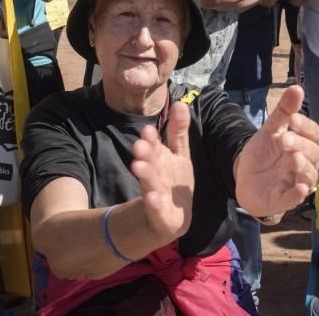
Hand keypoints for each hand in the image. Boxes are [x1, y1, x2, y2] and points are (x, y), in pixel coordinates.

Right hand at [129, 101, 194, 239]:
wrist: (172, 215)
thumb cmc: (173, 178)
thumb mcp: (178, 153)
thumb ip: (178, 130)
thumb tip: (180, 103)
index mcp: (159, 158)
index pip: (154, 146)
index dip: (152, 139)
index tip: (148, 130)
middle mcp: (155, 174)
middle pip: (149, 162)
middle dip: (145, 154)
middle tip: (139, 145)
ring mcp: (156, 192)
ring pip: (150, 182)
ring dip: (145, 174)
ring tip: (138, 166)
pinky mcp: (160, 212)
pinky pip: (156, 207)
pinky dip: (153, 202)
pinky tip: (152, 197)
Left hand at [235, 86, 318, 216]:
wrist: (244, 177)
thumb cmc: (264, 153)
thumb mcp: (270, 129)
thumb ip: (284, 110)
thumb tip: (296, 87)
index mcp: (303, 144)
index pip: (314, 134)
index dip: (305, 126)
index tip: (291, 119)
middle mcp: (305, 163)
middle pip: (313, 154)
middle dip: (300, 145)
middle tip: (284, 140)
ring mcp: (296, 181)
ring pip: (309, 175)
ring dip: (303, 167)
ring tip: (293, 158)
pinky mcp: (286, 199)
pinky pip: (296, 198)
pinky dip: (299, 194)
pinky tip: (300, 188)